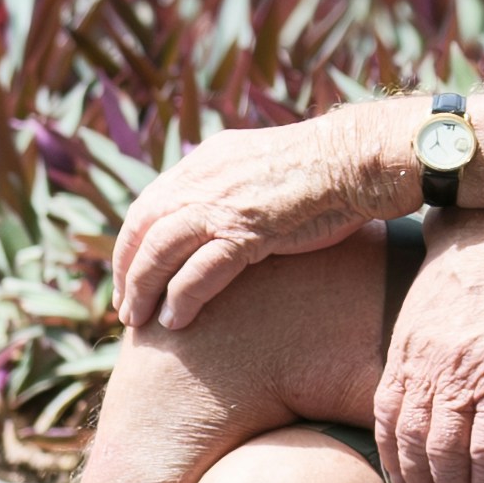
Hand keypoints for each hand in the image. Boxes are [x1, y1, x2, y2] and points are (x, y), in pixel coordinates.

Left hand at [112, 101, 393, 335]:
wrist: (357, 160)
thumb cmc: (326, 169)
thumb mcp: (263, 167)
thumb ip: (235, 187)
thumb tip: (223, 219)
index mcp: (206, 161)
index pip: (149, 204)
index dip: (132, 242)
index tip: (130, 274)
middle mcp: (205, 177)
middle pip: (144, 227)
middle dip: (129, 271)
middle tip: (126, 307)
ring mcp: (224, 202)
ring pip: (160, 251)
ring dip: (145, 289)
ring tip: (140, 321)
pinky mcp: (248, 229)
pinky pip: (200, 270)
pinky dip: (182, 297)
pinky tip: (176, 322)